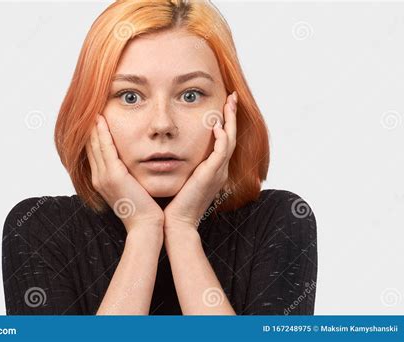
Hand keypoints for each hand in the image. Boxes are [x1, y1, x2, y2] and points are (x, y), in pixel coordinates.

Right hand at [86, 114, 163, 235]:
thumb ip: (128, 174)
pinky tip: (101, 119)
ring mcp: (103, 177)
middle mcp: (98, 177)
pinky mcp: (113, 176)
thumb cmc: (145, 208)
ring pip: (94, 144)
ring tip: (93, 108)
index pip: (94, 151)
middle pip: (90, 145)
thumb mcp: (132, 188)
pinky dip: (102, 133)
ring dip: (93, 125)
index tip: (96, 117)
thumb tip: (133, 162)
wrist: (146, 226)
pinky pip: (105, 149)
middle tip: (90, 107)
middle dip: (90, 126)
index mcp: (102, 180)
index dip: (93, 134)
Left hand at [163, 91, 237, 230]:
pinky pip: (221, 152)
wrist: (176, 222)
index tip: (221, 106)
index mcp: (213, 170)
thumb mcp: (182, 179)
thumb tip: (171, 151)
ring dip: (230, 120)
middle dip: (231, 115)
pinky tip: (216, 125)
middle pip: (230, 136)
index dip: (224, 122)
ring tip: (229, 102)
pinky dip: (221, 137)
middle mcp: (219, 169)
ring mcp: (218, 172)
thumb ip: (183, 164)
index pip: (223, 140)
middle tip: (232, 97)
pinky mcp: (212, 175)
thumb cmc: (175, 202)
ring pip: (229, 140)